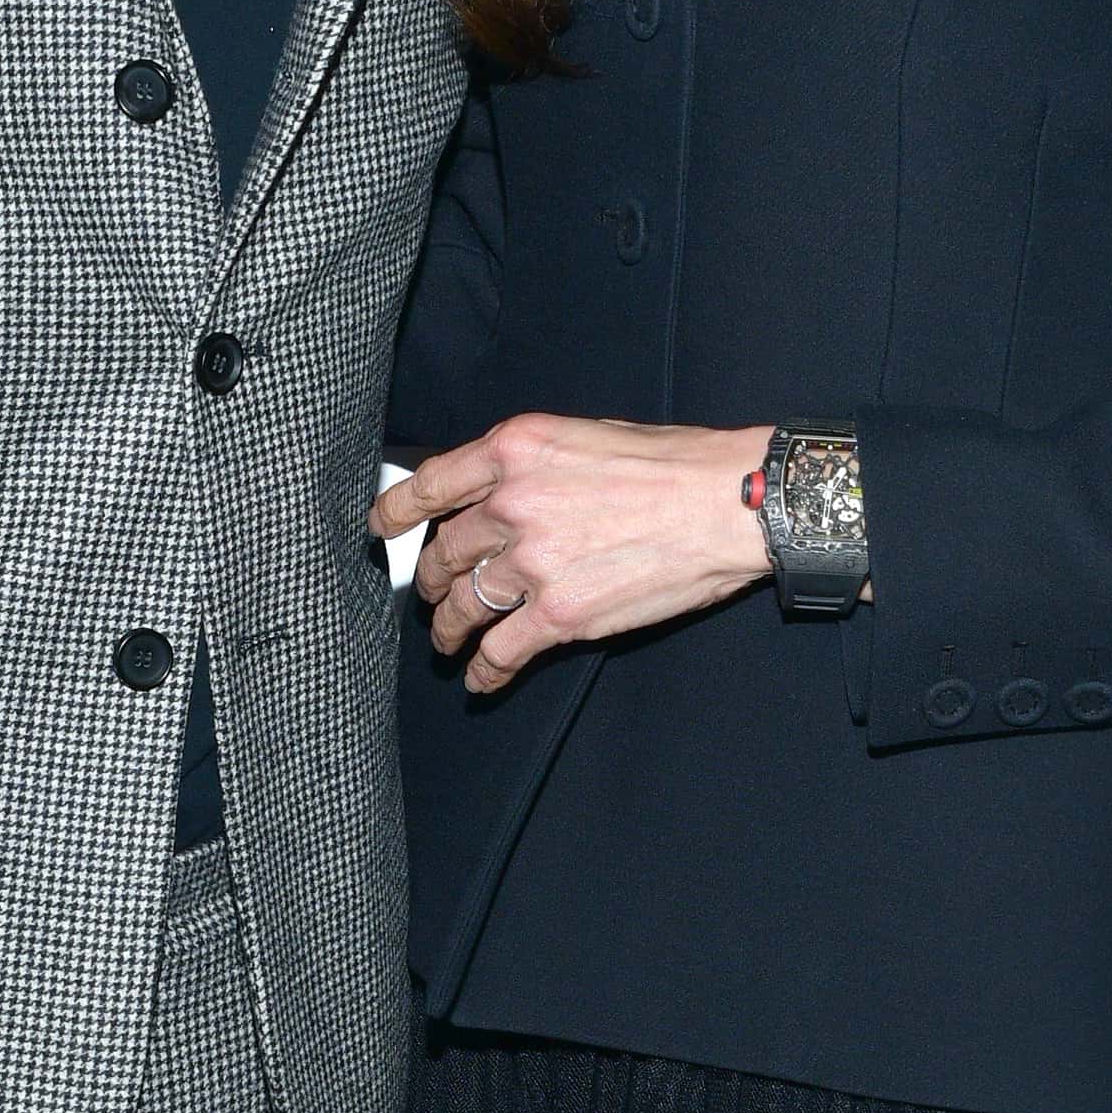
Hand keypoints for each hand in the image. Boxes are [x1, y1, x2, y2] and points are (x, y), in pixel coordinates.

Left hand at [374, 415, 775, 693]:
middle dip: (433, 579)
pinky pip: (500, 651)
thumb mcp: (586, 436)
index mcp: (516, 449)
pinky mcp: (558, 613)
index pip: (431, 484)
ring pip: (464, 604)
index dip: (396, 513)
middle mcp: (513, 502)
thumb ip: (533, 464)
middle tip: (434, 593)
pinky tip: (483, 677)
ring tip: (448, 640)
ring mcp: (532, 561)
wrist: (728, 504)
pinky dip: (485, 669)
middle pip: (446, 550)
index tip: (383, 529)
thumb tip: (504, 490)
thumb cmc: (674, 465)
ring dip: (450, 627)